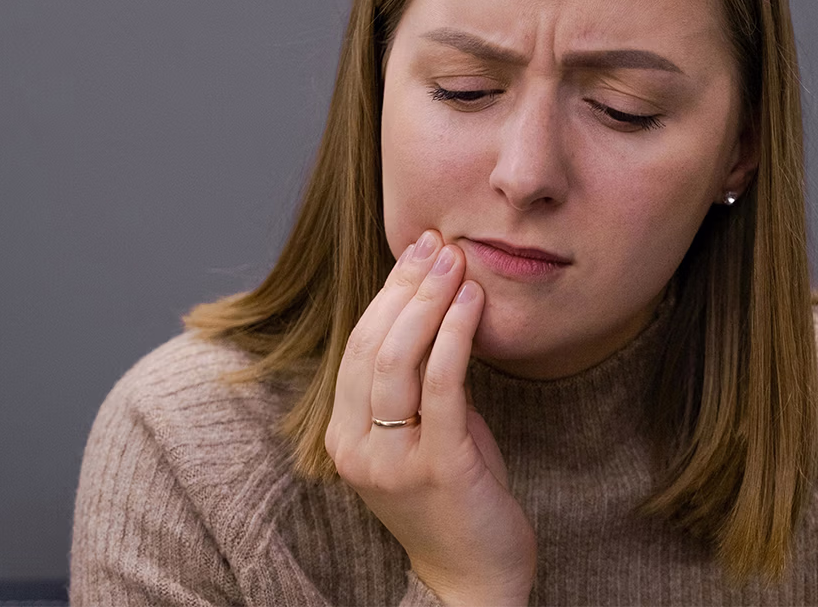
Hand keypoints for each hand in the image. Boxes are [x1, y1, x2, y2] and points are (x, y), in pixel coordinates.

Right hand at [325, 230, 536, 606]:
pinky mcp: (437, 466)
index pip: (358, 347)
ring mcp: (392, 460)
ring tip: (456, 261)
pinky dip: (456, 336)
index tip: (416, 250)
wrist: (473, 579)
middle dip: (406, 286)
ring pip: (397, 360)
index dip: (386, 293)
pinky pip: (441, 387)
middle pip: (372, 346)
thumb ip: (420, 384)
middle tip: (436, 243)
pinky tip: (472, 303)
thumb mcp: (424, 434)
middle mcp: (356, 447)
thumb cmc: (455, 499)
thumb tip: (440, 313)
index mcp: (344, 436)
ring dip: (428, 302)